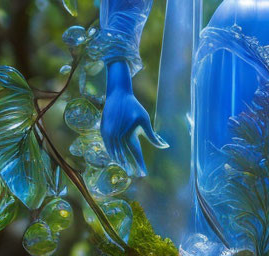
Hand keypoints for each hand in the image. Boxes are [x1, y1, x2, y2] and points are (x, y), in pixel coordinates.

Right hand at [101, 61, 167, 175]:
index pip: (136, 153)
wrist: (118, 94)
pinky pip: (108, 147)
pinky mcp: (104, 132)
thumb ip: (153, 136)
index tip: (144, 173)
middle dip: (131, 165)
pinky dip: (113, 154)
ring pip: (115, 153)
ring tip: (128, 169)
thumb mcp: (145, 120)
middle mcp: (118, 136)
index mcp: (129, 133)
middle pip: (125, 155)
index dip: (140, 164)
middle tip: (136, 174)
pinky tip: (118, 158)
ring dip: (121, 162)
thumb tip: (165, 146)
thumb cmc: (134, 107)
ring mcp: (109, 134)